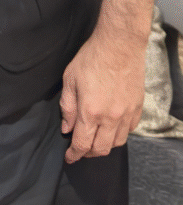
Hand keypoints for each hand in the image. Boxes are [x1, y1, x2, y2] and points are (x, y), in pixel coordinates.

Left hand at [59, 0, 156, 163]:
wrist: (119, 45)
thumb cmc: (91, 59)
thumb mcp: (69, 80)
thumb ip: (67, 107)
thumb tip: (66, 128)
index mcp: (90, 112)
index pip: (82, 144)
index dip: (74, 155)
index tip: (69, 158)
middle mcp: (110, 118)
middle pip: (101, 149)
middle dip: (88, 153)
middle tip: (80, 150)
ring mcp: (126, 114)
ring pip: (117, 143)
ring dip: (104, 146)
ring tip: (95, 140)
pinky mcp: (137, 108)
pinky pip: (129, 131)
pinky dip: (118, 134)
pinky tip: (110, 128)